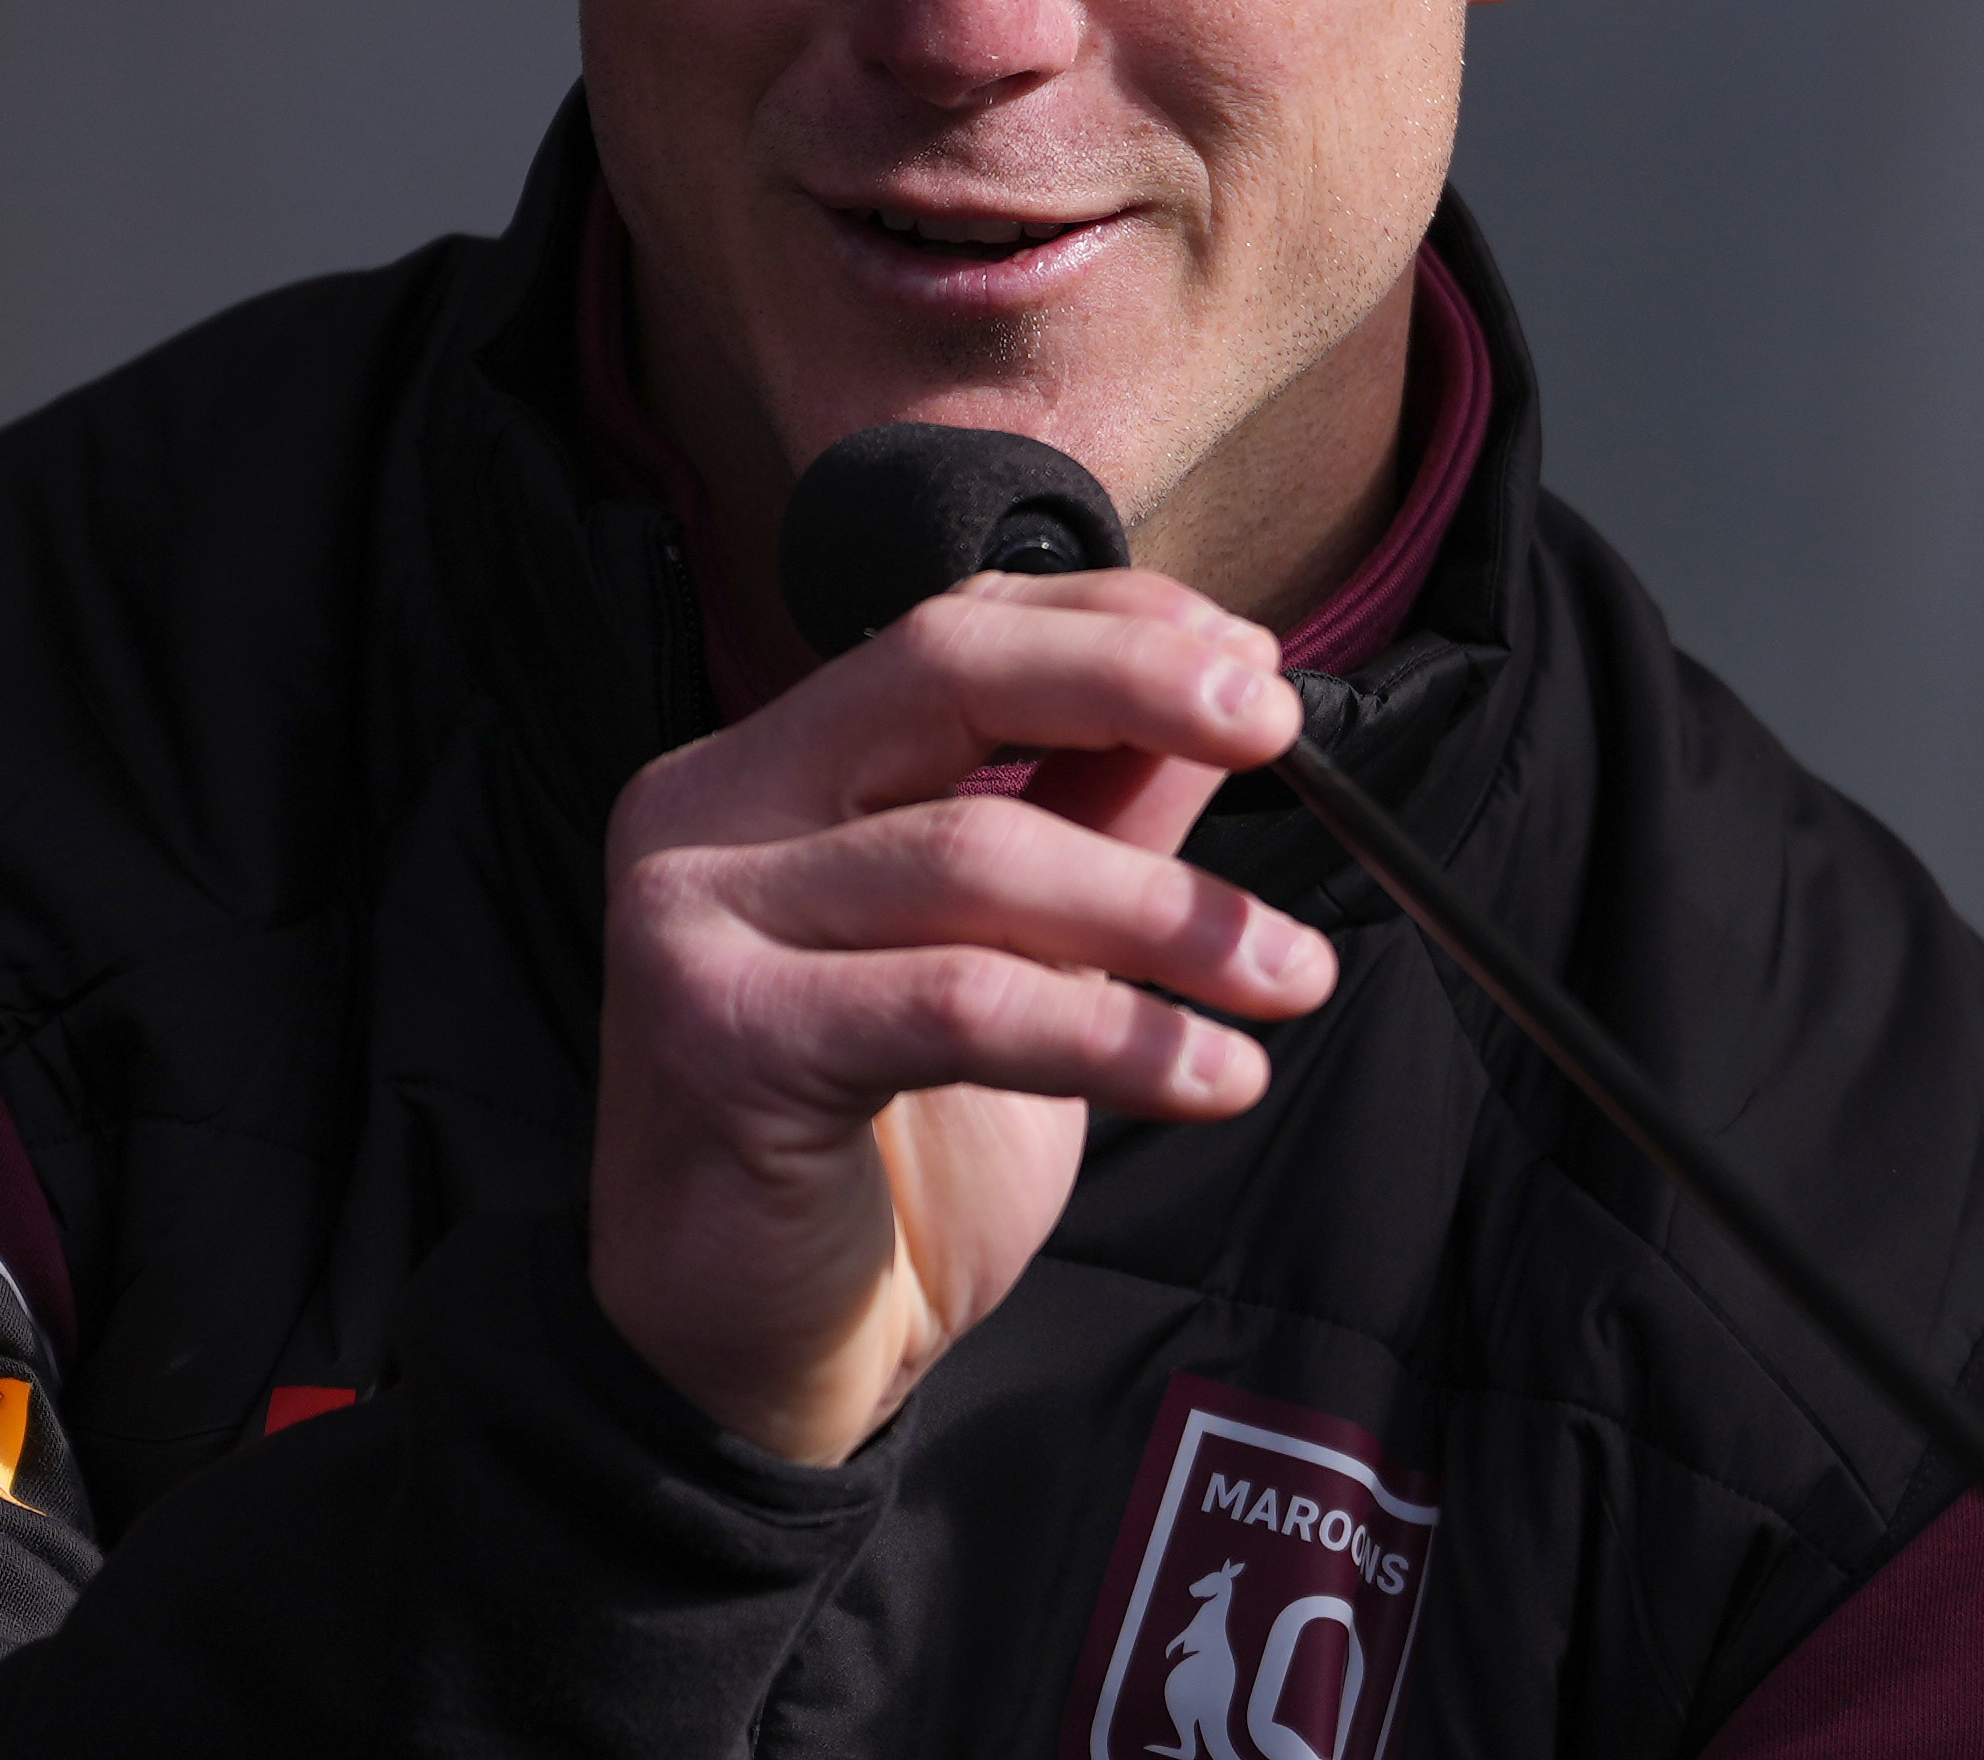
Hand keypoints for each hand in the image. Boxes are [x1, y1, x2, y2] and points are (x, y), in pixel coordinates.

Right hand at [588, 566, 1335, 1465]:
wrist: (753, 1356)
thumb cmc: (881, 1160)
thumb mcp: (1011, 961)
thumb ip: (1089, 822)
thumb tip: (1220, 707)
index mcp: (769, 767)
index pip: (951, 631)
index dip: (1112, 628)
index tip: (1258, 667)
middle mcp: (709, 808)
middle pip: (939, 674)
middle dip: (1130, 684)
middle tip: (1277, 729)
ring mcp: (695, 915)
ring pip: (972, 853)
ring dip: (1163, 911)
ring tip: (1288, 976)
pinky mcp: (724, 1035)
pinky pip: (962, 1004)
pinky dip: (1114, 1034)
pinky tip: (1213, 1074)